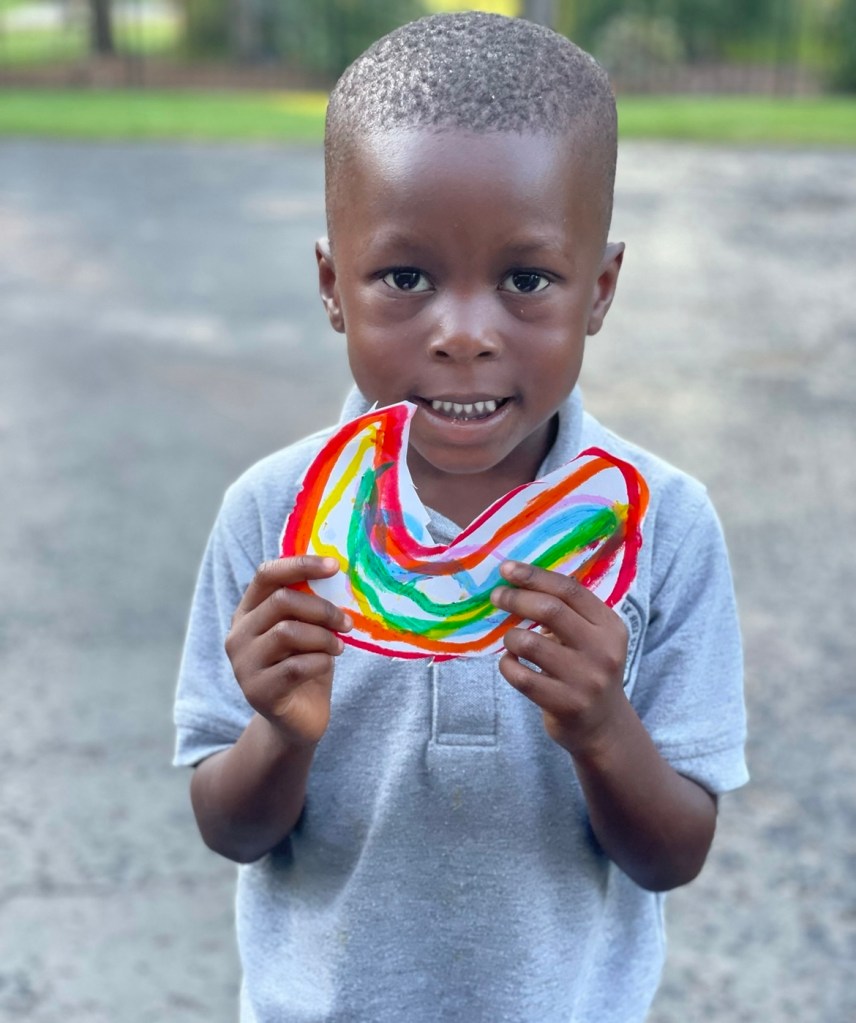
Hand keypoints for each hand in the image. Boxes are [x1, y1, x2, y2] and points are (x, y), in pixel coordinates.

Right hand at [225, 556, 351, 747]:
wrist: (299, 720)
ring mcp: (243, 664)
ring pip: (287, 632)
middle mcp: (238, 634)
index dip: (300, 565)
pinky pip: (295, 666)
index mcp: (248, 611)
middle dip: (322, 609)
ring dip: (323, 637)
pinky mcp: (257, 692)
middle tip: (346, 622)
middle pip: (281, 601)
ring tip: (338, 647)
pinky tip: (326, 665)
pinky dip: (320, 661)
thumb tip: (335, 571)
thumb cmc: (306, 665)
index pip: (267, 575)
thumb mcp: (308, 628)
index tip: (334, 566)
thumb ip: (310, 603)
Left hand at [490, 561, 627, 754]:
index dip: (534, 576)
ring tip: (512, 640)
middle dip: (516, 599)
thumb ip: (566, 612)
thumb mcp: (591, 638)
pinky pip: (521, 677)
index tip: (507, 568)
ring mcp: (586, 680)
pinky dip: (507, 665)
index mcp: (610, 626)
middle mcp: (603, 651)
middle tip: (496, 596)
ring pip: (530, 643)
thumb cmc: (587, 671)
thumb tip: (516, 581)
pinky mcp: (567, 704)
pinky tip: (511, 664)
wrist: (603, 726)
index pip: (569, 590)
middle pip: (550, 610)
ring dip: (511, 637)